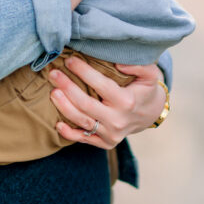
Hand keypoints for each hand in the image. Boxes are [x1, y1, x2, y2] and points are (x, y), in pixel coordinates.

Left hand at [48, 56, 165, 148]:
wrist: (151, 114)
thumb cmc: (146, 89)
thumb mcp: (150, 74)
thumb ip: (138, 66)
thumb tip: (118, 64)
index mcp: (127, 101)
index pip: (100, 85)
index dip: (83, 71)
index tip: (69, 60)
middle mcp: (118, 120)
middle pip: (86, 104)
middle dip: (67, 87)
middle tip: (54, 74)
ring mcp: (112, 134)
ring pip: (82, 121)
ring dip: (64, 106)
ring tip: (53, 92)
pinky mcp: (106, 143)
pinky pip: (84, 139)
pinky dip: (69, 133)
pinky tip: (57, 122)